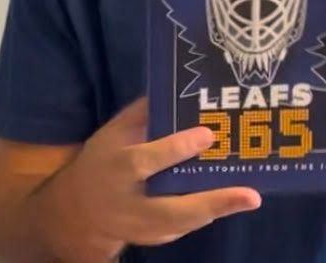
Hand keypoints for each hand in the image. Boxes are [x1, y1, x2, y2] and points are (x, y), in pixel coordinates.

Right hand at [46, 98, 260, 259]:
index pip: (148, 161)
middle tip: (250, 195)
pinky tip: (231, 202)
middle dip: (211, 202)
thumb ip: (143, 113)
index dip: (177, 149)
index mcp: (118, 167)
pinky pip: (180, 229)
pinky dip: (205, 216)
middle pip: (171, 209)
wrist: (75, 213)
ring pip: (180, 224)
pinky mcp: (151, 239)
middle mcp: (130, 203)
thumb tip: (174, 87)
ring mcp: (140, 228)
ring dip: (215, 211)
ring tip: (249, 198)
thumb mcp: (113, 132)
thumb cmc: (101, 161)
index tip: (208, 135)